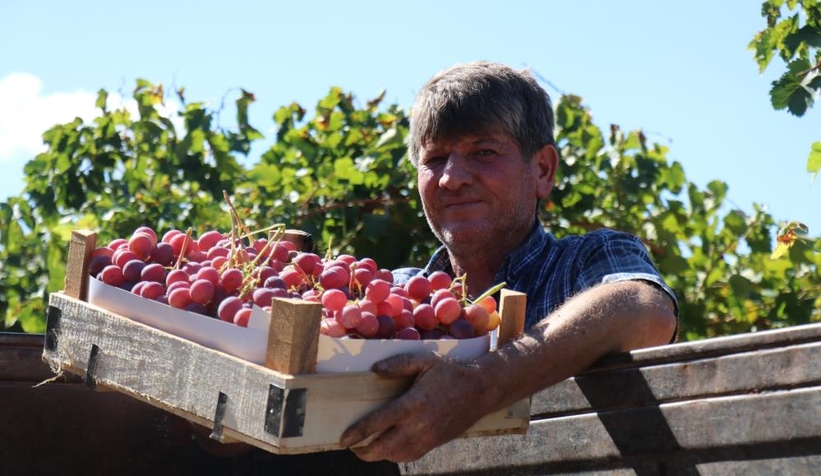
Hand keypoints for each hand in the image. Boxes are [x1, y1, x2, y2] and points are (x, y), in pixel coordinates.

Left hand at [340, 352, 490, 462]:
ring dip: (379, 455)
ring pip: (397, 456)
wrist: (481, 390)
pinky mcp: (435, 443)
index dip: (359, 432)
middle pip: (384, 448)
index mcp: (414, 403)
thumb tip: (375, 369)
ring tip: (367, 448)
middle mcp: (420, 425)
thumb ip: (399, 363)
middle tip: (352, 447)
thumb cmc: (450, 373)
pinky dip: (396, 456)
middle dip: (364, 452)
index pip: (379, 423)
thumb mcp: (425, 361)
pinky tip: (389, 447)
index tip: (344, 438)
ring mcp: (428, 437)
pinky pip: (411, 456)